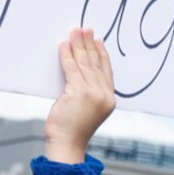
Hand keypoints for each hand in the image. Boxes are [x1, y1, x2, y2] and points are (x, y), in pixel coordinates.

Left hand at [43, 27, 117, 163]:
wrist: (67, 145)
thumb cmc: (72, 130)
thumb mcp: (85, 109)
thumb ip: (86, 92)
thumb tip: (77, 71)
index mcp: (109, 99)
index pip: (106, 70)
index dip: (101, 53)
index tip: (97, 40)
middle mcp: (105, 95)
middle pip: (96, 63)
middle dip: (89, 44)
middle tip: (85, 29)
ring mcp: (94, 93)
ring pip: (85, 63)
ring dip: (78, 46)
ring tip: (75, 32)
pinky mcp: (80, 92)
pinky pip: (72, 69)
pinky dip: (67, 56)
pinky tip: (64, 46)